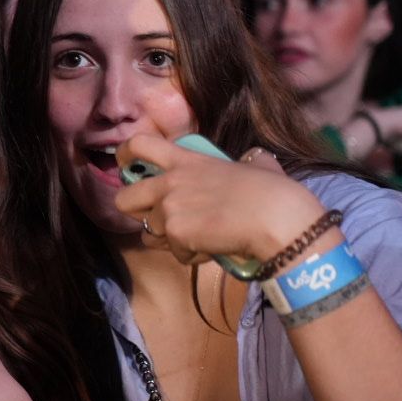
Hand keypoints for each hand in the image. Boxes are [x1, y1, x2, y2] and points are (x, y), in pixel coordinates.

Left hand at [115, 134, 327, 266]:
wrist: (277, 219)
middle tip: (162, 221)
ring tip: (199, 240)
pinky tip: (213, 249)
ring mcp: (169, 208)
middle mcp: (170, 182)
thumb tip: (252, 160)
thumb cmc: (274, 192)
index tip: (126, 166)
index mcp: (186, 160)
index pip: (139, 144)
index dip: (125, 155)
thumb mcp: (255, 165)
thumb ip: (244, 162)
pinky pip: (175, 253)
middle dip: (138, 214)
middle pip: (124, 199)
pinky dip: (192, 256)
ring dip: (170, 241)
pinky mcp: (175, 234)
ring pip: (149, 234)